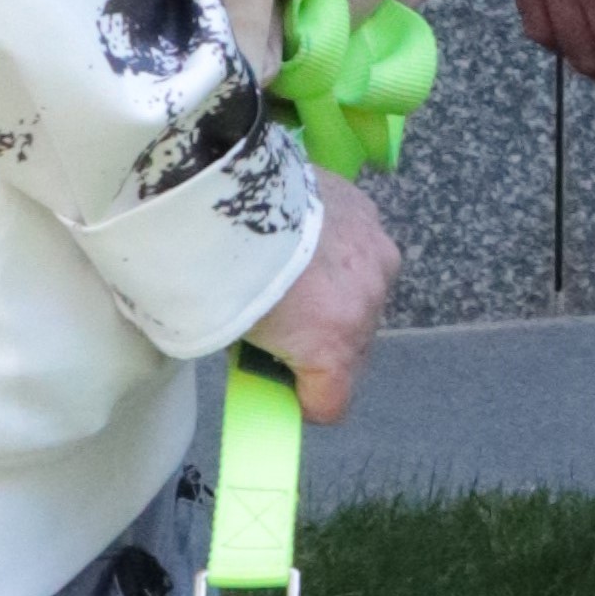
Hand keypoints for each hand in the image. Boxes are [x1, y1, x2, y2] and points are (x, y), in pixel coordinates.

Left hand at [250, 171, 399, 421]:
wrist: (228, 191)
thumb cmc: (219, 268)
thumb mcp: (229, 329)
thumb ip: (257, 353)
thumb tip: (265, 353)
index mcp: (332, 346)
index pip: (335, 404)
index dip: (306, 400)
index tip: (283, 385)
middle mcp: (366, 307)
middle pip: (354, 349)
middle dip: (324, 342)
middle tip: (284, 323)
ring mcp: (375, 258)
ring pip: (363, 296)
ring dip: (337, 294)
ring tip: (297, 271)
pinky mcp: (369, 216)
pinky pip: (360, 250)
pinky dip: (339, 251)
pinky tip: (307, 236)